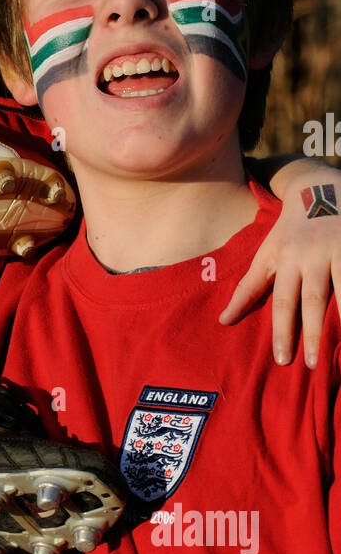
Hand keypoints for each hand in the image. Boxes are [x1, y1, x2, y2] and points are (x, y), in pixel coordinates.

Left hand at [219, 175, 340, 366]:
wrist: (317, 188)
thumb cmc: (288, 230)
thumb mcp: (265, 254)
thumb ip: (248, 289)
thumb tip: (223, 321)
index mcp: (286, 260)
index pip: (282, 302)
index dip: (281, 331)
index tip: (282, 359)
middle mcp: (311, 256)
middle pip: (311, 300)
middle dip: (311, 334)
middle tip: (310, 365)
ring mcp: (337, 250)